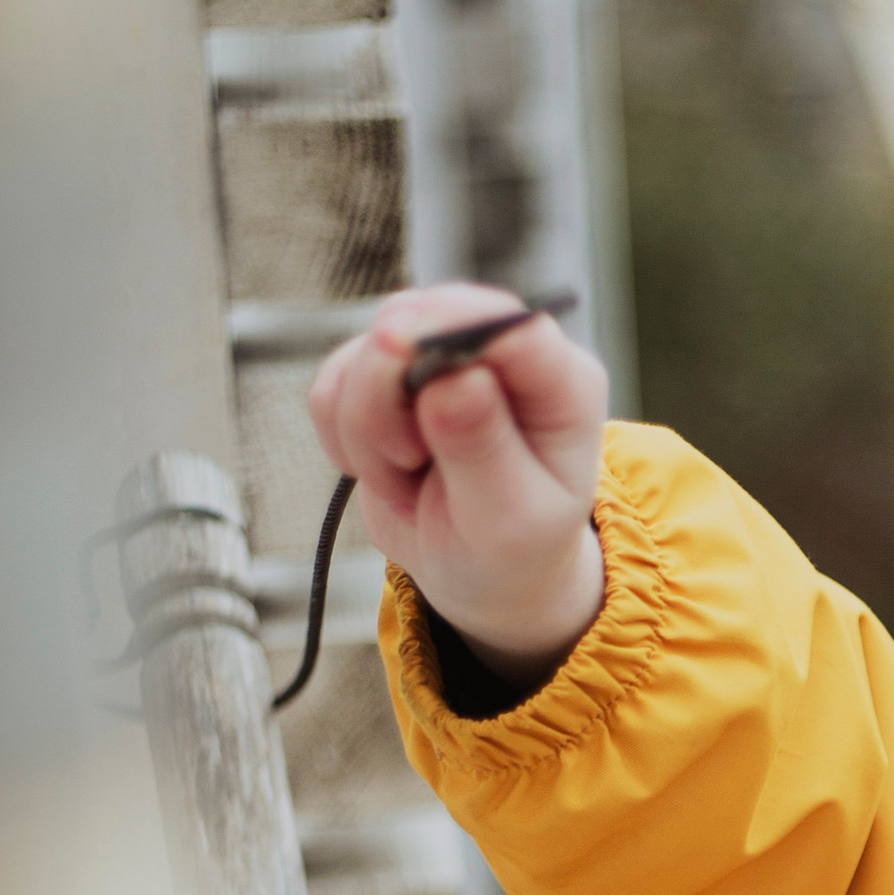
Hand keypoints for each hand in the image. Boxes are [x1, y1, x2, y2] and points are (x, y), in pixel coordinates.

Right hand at [310, 283, 610, 677]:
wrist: (481, 577)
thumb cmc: (513, 551)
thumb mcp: (511, 519)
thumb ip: (484, 447)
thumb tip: (458, 377)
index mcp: (562, 382)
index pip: (506, 322)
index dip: (446, 327)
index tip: (399, 353)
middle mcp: (502, 354)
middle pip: (421, 317)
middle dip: (387, 391)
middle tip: (406, 457)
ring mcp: (440, 359)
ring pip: (364, 354)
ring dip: (367, 431)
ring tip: (410, 476)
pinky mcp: (389, 377)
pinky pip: (332, 385)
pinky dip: (343, 439)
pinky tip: (387, 471)